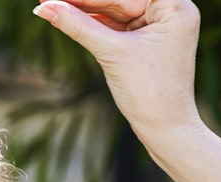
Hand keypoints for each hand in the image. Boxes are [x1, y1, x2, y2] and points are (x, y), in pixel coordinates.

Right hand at [32, 0, 201, 138]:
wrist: (166, 129)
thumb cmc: (149, 92)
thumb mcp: (111, 53)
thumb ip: (78, 26)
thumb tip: (45, 7)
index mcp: (174, 6)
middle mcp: (171, 11)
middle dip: (83, 1)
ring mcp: (159, 27)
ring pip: (115, 11)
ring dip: (84, 11)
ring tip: (52, 4)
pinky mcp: (147, 42)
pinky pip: (116, 26)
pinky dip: (94, 25)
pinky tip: (70, 18)